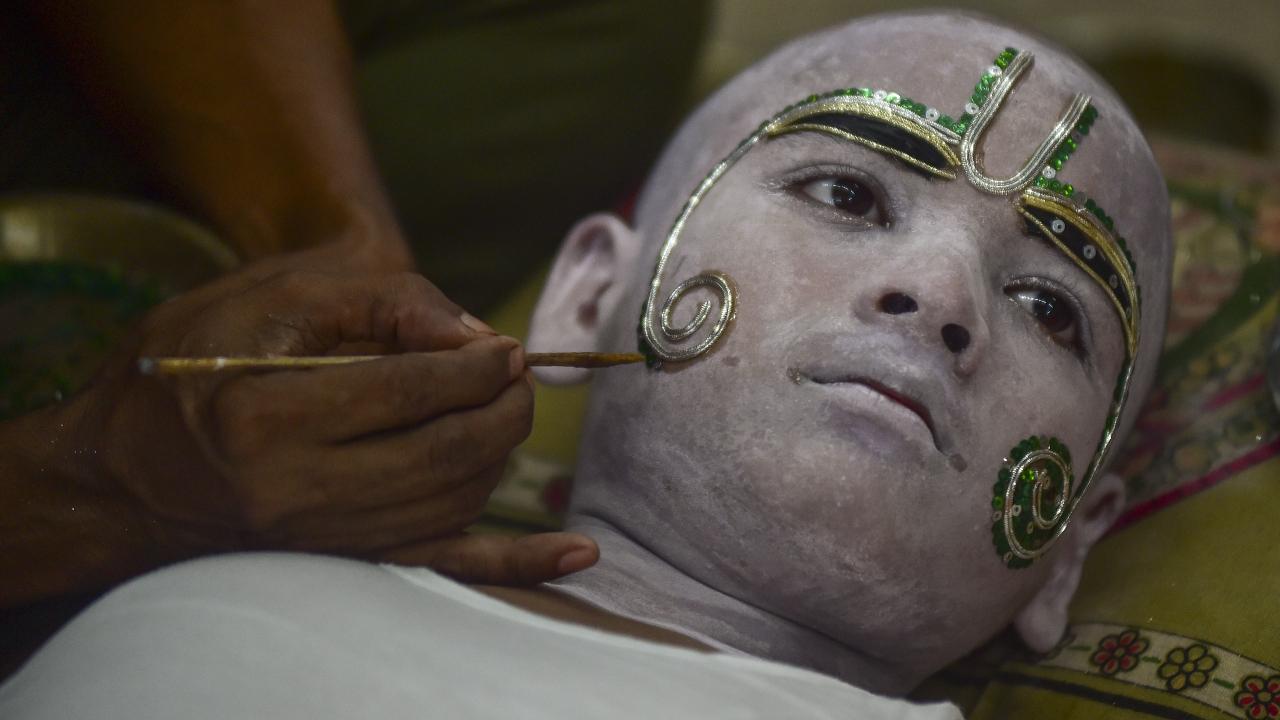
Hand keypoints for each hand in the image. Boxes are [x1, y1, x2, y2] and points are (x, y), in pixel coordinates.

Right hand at [79, 261, 593, 585]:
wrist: (121, 473)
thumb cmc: (190, 367)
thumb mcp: (268, 298)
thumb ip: (377, 300)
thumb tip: (476, 337)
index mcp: (267, 415)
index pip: (406, 391)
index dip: (474, 367)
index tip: (506, 347)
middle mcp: (295, 491)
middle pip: (444, 454)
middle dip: (503, 409)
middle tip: (518, 374)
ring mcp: (323, 538)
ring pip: (455, 502)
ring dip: (501, 453)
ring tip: (505, 409)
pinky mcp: (343, 559)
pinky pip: (443, 568)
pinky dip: (516, 564)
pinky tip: (577, 550)